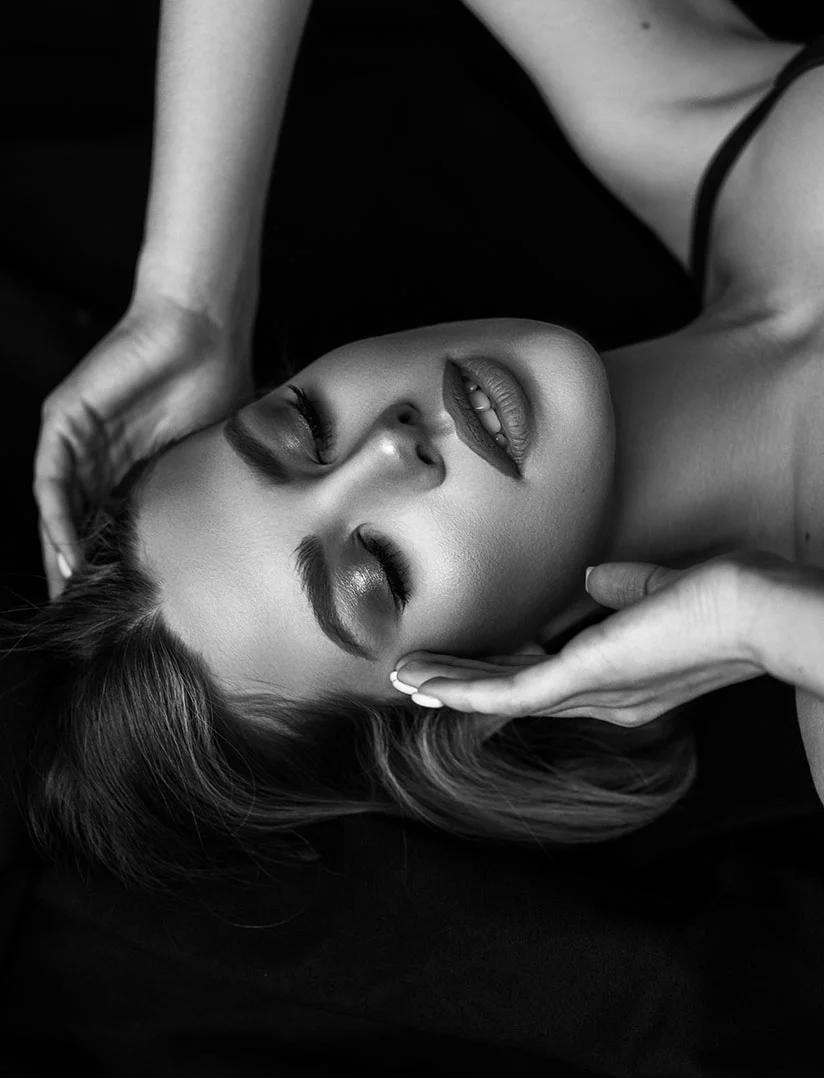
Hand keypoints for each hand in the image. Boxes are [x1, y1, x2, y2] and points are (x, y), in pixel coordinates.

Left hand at [33, 290, 254, 599]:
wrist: (203, 331)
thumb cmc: (215, 385)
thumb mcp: (208, 458)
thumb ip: (201, 494)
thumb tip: (225, 549)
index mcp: (131, 466)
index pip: (109, 523)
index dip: (109, 563)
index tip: (117, 605)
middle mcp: (99, 457)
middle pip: (75, 521)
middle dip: (74, 567)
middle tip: (80, 612)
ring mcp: (79, 439)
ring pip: (56, 506)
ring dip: (58, 549)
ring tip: (67, 589)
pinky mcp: (64, 420)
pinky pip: (50, 478)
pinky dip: (54, 515)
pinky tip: (65, 549)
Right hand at [391, 550, 778, 725]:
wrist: (755, 612)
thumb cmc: (724, 601)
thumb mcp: (661, 592)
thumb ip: (624, 589)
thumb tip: (593, 579)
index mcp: (620, 682)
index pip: (547, 679)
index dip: (501, 672)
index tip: (466, 665)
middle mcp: (601, 699)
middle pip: (517, 693)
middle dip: (463, 685)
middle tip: (417, 680)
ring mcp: (589, 693)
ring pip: (503, 696)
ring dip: (450, 687)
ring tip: (407, 679)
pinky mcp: (580, 680)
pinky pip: (508, 691)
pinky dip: (462, 687)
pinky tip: (427, 683)